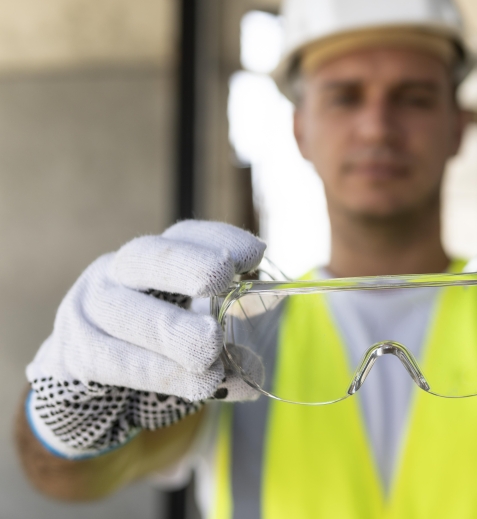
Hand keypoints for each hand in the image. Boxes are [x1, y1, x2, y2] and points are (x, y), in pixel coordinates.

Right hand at [25, 221, 265, 457]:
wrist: (90, 382)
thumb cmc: (155, 348)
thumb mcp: (193, 331)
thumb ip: (223, 342)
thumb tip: (255, 371)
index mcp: (156, 259)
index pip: (184, 235)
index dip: (219, 239)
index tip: (255, 255)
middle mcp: (118, 272)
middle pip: (146, 258)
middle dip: (188, 266)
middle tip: (222, 278)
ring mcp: (92, 308)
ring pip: (128, 312)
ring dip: (175, 335)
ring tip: (211, 355)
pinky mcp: (78, 351)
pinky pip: (118, 360)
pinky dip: (163, 373)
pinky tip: (198, 385)